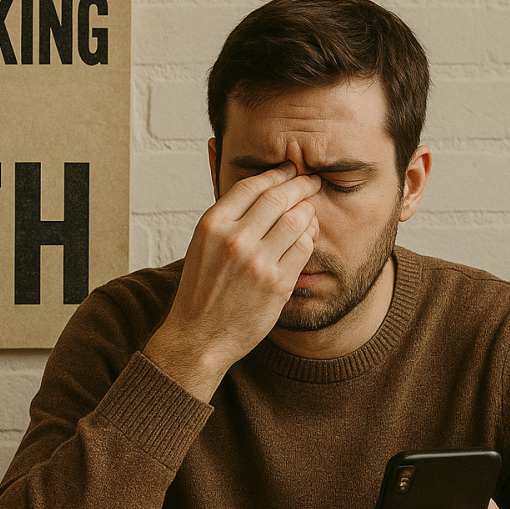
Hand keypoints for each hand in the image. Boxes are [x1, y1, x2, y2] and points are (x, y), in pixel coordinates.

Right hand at [143, 162, 319, 400]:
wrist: (199, 337)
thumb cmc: (201, 291)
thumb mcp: (202, 245)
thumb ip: (227, 217)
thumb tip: (260, 187)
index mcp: (212, 225)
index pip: (252, 186)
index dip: (277, 174)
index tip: (290, 171)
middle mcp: (234, 239)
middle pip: (279, 198)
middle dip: (300, 185)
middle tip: (310, 182)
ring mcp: (257, 262)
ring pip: (297, 220)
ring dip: (308, 211)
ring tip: (309, 210)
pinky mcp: (276, 284)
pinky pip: (304, 248)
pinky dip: (309, 238)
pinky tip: (307, 237)